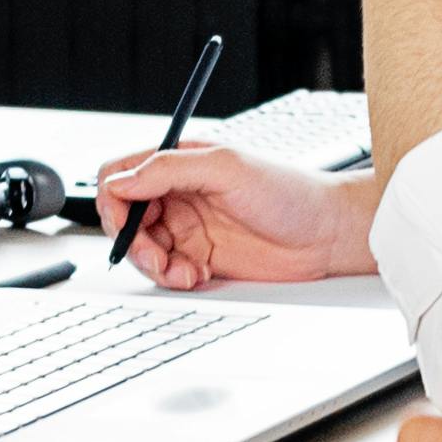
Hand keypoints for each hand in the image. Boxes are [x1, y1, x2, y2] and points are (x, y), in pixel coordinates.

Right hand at [84, 146, 374, 289]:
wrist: (327, 234)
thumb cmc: (289, 191)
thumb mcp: (227, 167)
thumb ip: (169, 169)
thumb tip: (122, 181)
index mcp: (180, 162)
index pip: (122, 175)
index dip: (115, 199)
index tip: (127, 221)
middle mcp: (179, 193)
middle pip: (125, 218)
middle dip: (132, 241)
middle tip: (155, 257)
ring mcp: (189, 227)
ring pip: (142, 249)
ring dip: (153, 265)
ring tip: (181, 271)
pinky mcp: (201, 258)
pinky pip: (166, 272)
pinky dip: (173, 278)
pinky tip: (197, 275)